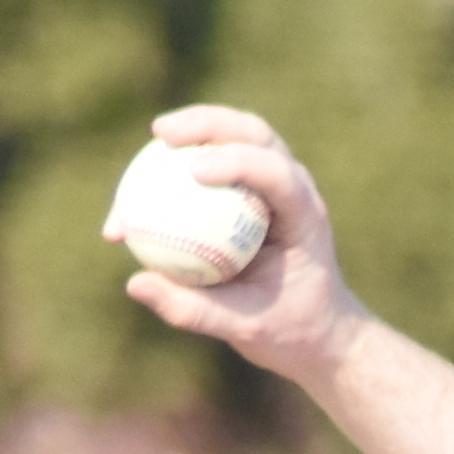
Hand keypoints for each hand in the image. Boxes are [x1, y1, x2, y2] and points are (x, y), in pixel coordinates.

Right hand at [119, 106, 363, 382]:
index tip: (193, 171)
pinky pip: (218, 167)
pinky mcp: (256, 192)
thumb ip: (194, 310)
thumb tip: (135, 284)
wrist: (318, 331)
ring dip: (196, 127)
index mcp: (305, 217)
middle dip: (209, 122)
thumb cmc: (291, 331)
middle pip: (255, 134)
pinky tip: (149, 178)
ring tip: (156, 133)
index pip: (276, 174)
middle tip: (161, 131)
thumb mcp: (246, 331)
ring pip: (238, 136)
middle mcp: (295, 190)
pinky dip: (185, 167)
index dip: (238, 162)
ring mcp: (277, 185)